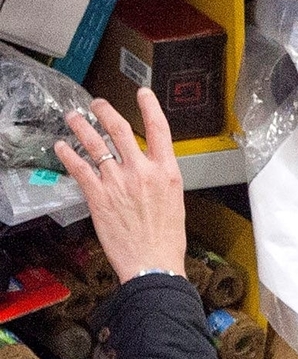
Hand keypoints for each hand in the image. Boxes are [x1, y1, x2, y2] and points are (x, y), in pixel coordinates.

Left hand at [54, 89, 186, 285]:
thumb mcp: (175, 204)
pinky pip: (79, 168)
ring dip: (81, 127)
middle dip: (105, 111)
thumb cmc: (166, 242)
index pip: (159, 129)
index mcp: (166, 173)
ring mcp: (117, 182)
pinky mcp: (98, 196)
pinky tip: (62, 147)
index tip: (143, 94)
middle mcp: (141, 172)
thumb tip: (150, 172)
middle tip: (96, 104)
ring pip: (95, 144)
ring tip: (74, 118)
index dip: (150, 106)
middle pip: (119, 129)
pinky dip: (68, 154)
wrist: (153, 265)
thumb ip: (161, 181)